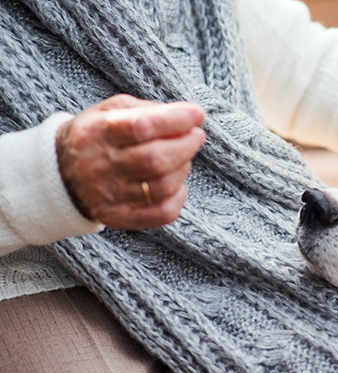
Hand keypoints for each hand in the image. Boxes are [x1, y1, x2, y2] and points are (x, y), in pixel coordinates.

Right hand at [56, 94, 206, 229]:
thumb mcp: (111, 111)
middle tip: (196, 136)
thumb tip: (187, 116)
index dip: (176, 119)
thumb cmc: (98, 136)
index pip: (141, 126)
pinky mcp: (120, 217)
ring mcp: (110, 195)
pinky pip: (162, 213)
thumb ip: (147, 110)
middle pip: (156, 159)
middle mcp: (101, 166)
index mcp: (98, 132)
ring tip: (183, 157)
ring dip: (184, 168)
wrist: (61, 173)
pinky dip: (179, 196)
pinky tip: (177, 184)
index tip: (197, 114)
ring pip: (163, 186)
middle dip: (186, 145)